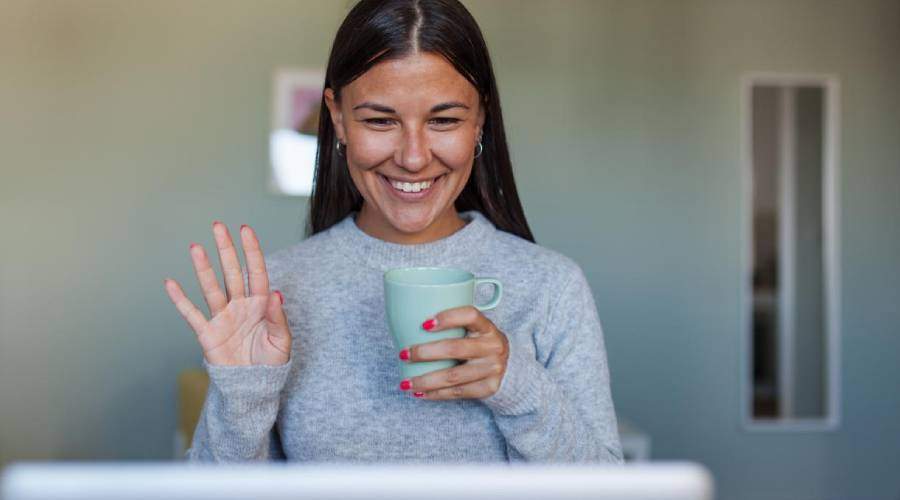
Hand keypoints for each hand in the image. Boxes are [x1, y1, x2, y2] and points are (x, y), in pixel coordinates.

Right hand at [163, 222, 291, 365]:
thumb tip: (277, 294)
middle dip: (225, 250)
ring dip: (203, 268)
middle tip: (217, 226)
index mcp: (260, 305)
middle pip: (232, 272)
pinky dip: (180, 300)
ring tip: (195, 247)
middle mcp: (240, 306)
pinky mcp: (208, 333)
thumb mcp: (281, 342)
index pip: (256, 272)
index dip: (251, 251)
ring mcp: (222, 318)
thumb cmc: (270, 363)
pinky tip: (171, 283)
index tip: (245, 230)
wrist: (253, 387)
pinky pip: (192, 314)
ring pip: (211, 288)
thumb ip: (278, 318)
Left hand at [400, 306, 508, 399]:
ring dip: (425, 380)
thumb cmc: (480, 344)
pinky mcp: (489, 387)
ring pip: (453, 376)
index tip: (424, 324)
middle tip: (403, 354)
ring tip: (405, 383)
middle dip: (424, 352)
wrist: (510, 367)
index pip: (470, 315)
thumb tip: (409, 326)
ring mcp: (492, 368)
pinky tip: (420, 393)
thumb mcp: (474, 330)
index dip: (448, 317)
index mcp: (487, 327)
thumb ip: (453, 327)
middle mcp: (493, 346)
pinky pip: (458, 392)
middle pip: (455, 348)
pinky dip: (436, 394)